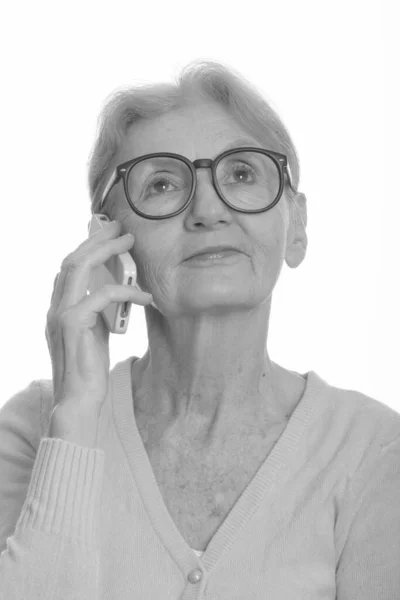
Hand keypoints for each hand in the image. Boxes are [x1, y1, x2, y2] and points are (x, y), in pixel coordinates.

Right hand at [45, 219, 151, 422]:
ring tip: (128, 243)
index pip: (68, 268)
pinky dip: (126, 291)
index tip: (107, 235)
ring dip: (106, 250)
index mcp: (58, 308)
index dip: (87, 247)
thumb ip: (99, 311)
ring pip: (79, 267)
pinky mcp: (73, 325)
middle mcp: (55, 307)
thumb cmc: (88, 369)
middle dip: (96, 239)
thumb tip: (117, 290)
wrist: (79, 400)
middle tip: (119, 228)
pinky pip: (102, 295)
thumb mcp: (95, 332)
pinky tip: (146, 295)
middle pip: (71, 259)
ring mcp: (60, 314)